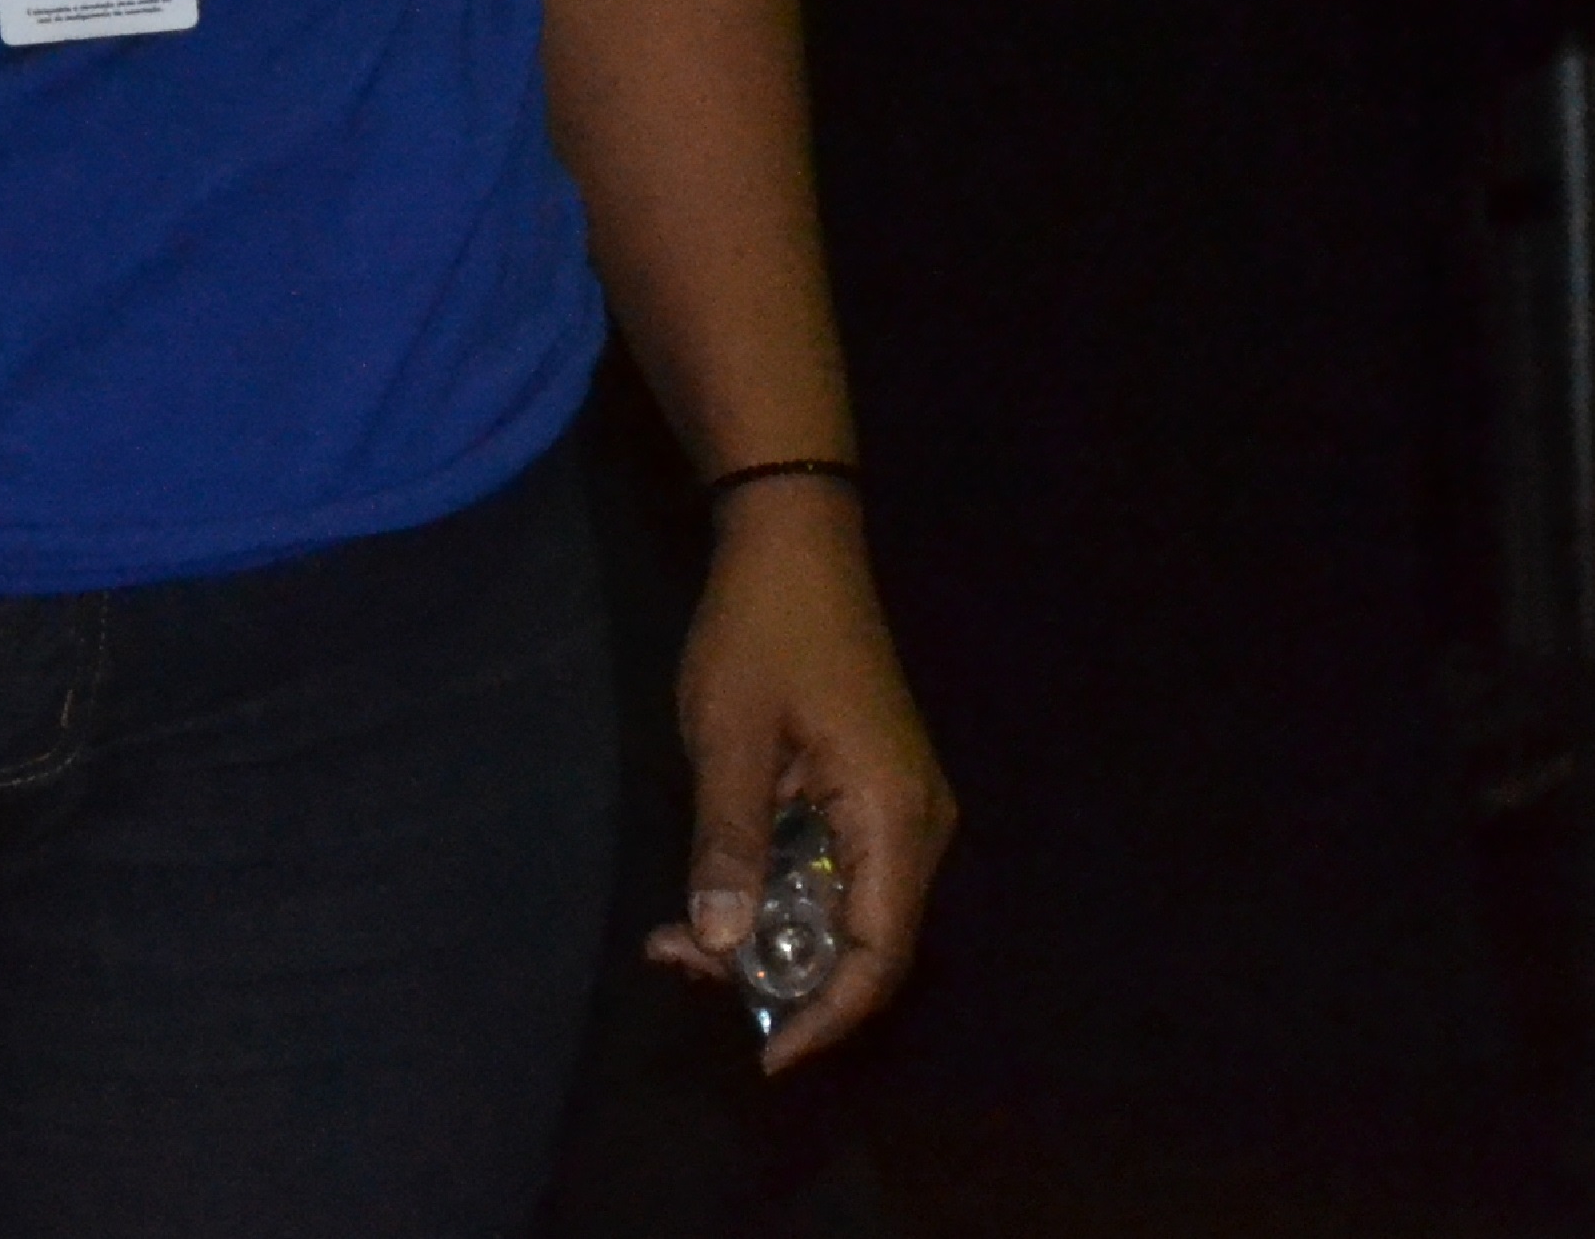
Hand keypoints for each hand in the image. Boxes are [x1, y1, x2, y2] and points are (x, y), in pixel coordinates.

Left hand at [638, 480, 955, 1069]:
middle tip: (680, 963)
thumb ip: (728, 845)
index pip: (877, 958)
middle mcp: (914, 827)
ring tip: (680, 935)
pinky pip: (834, 873)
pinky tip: (715, 893)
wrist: (793, 538)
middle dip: (776, 976)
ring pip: (843, 912)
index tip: (763, 1055)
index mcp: (895, 818)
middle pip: (862, 944)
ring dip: (769, 935)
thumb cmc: (762, 630)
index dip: (823, 1018)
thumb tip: (720, 947)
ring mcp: (896, 809)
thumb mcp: (728, 738)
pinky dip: (778, 894)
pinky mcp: (868, 793)